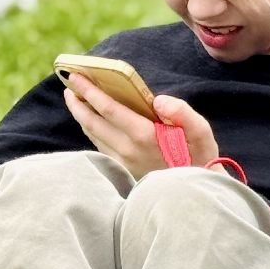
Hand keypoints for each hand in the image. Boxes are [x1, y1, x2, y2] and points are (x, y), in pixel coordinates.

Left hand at [63, 76, 218, 177]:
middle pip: (92, 122)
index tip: (75, 76)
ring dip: (80, 115)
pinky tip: (90, 119)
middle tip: (68, 84)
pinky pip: (99, 146)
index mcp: (144, 136)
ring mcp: (122, 162)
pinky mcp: (121, 170)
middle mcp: (128, 150)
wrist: (194, 192)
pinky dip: (90, 129)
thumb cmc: (199, 156)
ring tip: (74, 98)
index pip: (109, 109)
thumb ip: (182, 112)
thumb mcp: (200, 132)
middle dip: (77, 102)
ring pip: (93, 135)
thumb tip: (158, 99)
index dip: (90, 91)